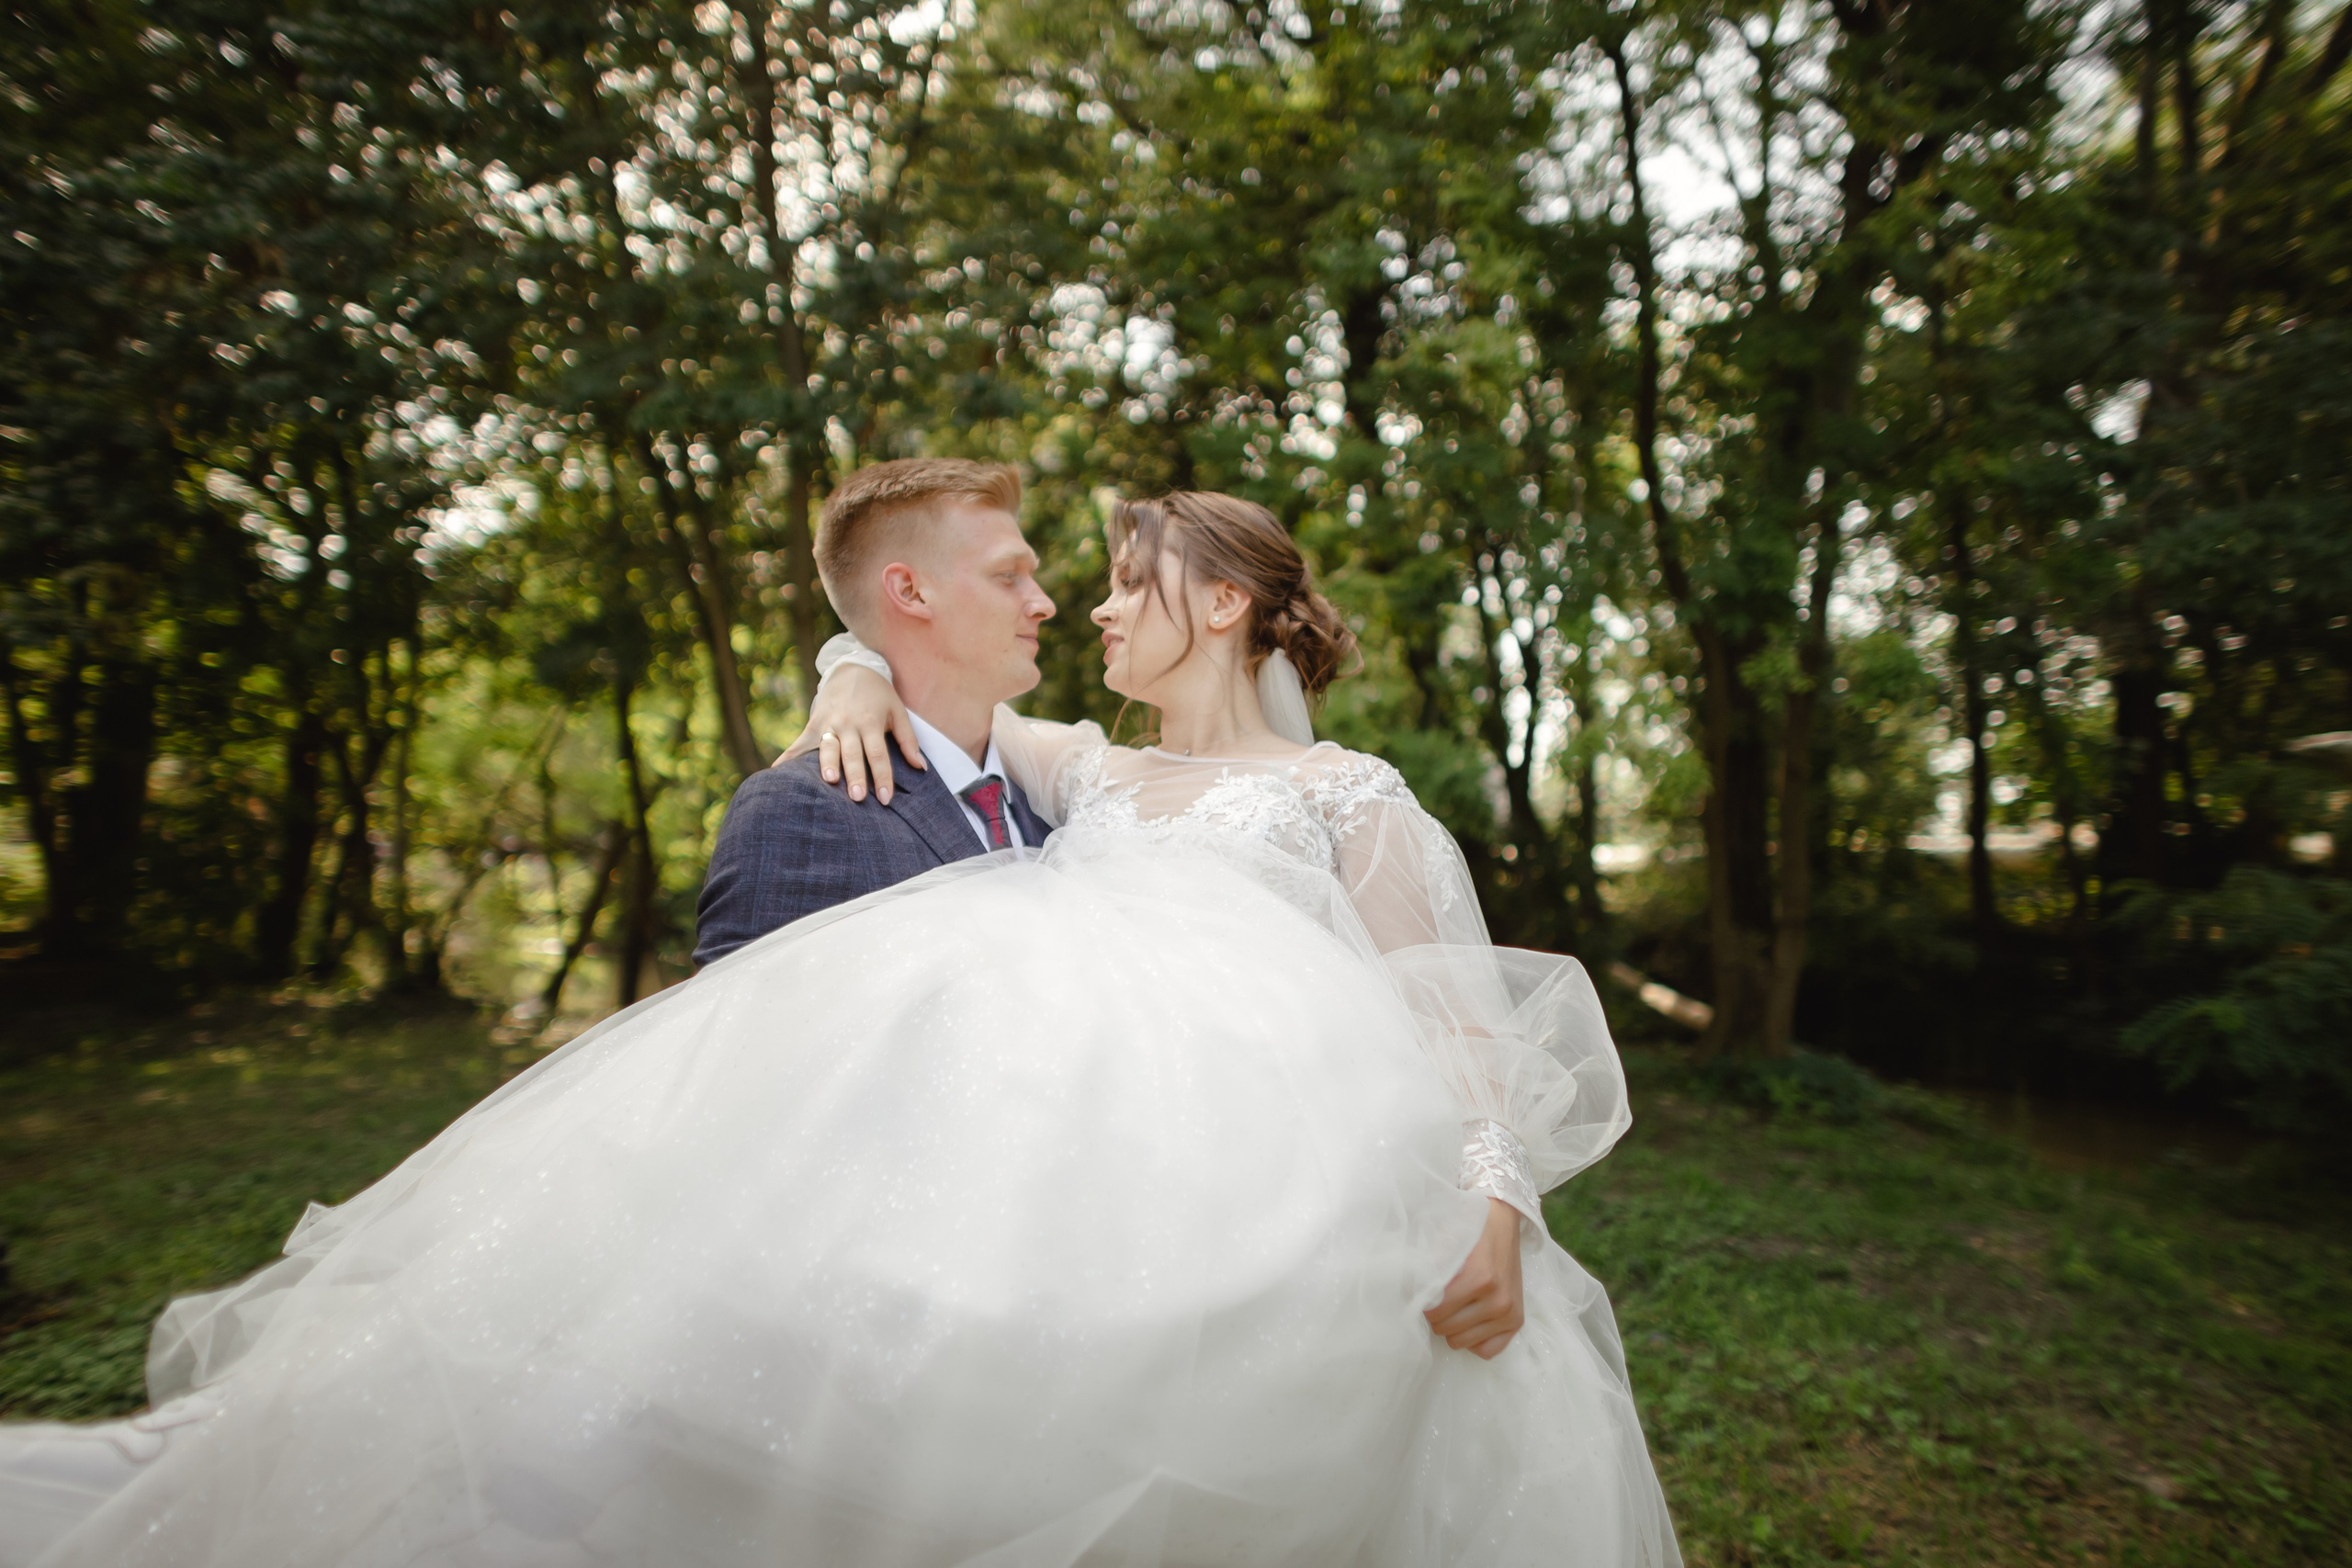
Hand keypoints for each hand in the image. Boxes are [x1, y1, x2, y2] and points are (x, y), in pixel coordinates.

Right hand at [778, 664, 921, 803]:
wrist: (852, 668)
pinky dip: (788, 758)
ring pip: (827, 748)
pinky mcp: (814, 723)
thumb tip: (920, 767)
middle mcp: (848, 723)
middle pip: (853, 753)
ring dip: (827, 765)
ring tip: (828, 781)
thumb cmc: (879, 694)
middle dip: (855, 776)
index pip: (878, 754)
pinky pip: (801, 743)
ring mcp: (829, 723)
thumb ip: (908, 740)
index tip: (885, 799)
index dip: (883, 777)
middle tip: (857, 798)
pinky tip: (776, 773)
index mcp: (871, 721)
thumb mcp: (898, 711)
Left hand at [1425, 1198, 1524, 1359]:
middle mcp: (1498, 1299)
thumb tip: (1408, 1292)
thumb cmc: (1470, 1228)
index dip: (1423, 1302)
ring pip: (1461, 1342)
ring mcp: (1509, 1313)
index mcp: (1480, 1278)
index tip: (1423, 1292)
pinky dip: (1474, 1339)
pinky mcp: (1516, 1321)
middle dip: (1436, 1315)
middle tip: (1438, 1298)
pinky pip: (1486, 1350)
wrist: (1502, 1221)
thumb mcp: (1446, 1239)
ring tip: (1454, 1306)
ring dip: (1452, 1327)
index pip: (1435, 1311)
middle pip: (1445, 1328)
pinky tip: (1470, 1320)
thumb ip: (1428, 1267)